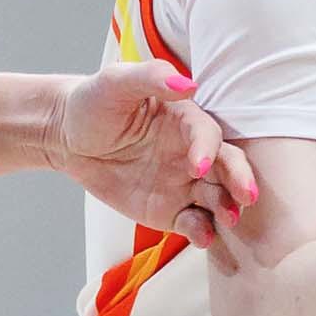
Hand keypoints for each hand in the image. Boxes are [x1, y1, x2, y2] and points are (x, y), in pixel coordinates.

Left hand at [52, 64, 253, 239]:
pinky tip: (202, 236)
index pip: (207, 135)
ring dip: (227, 209)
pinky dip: (201, 231)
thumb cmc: (95, 102)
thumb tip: (187, 85)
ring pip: (217, 198)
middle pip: (227, 166)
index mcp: (185, 120)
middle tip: (246, 196)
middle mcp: (191, 152)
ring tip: (228, 219)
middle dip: (239, 180)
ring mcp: (183, 183)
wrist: (69, 138)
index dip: (206, 149)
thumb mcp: (116, 83)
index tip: (197, 165)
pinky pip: (193, 223)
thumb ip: (151, 78)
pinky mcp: (169, 211)